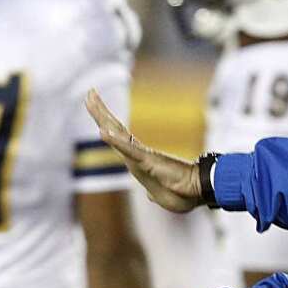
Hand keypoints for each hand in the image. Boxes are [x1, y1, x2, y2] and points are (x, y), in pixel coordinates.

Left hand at [86, 90, 202, 213]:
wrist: (197, 191)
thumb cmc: (183, 193)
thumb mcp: (161, 195)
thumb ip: (153, 192)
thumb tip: (150, 195)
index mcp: (139, 160)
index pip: (118, 139)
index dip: (106, 124)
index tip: (97, 110)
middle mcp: (138, 154)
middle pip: (115, 129)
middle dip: (100, 111)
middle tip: (90, 92)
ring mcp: (142, 156)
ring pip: (117, 133)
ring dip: (102, 116)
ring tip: (91, 99)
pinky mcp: (147, 161)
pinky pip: (129, 150)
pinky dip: (115, 141)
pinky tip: (102, 131)